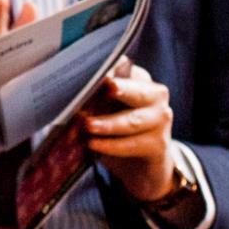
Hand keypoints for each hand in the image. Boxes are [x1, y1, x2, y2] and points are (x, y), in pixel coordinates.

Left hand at [81, 58, 175, 201]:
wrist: (142, 163)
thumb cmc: (117, 128)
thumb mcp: (105, 109)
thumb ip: (95, 99)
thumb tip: (68, 97)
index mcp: (139, 78)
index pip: (124, 65)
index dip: (109, 66)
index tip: (92, 68)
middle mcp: (155, 95)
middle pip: (134, 91)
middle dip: (117, 89)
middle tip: (103, 86)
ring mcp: (160, 119)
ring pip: (132, 120)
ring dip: (108, 124)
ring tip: (87, 125)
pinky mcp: (159, 144)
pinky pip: (132, 144)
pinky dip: (111, 145)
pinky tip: (94, 144)